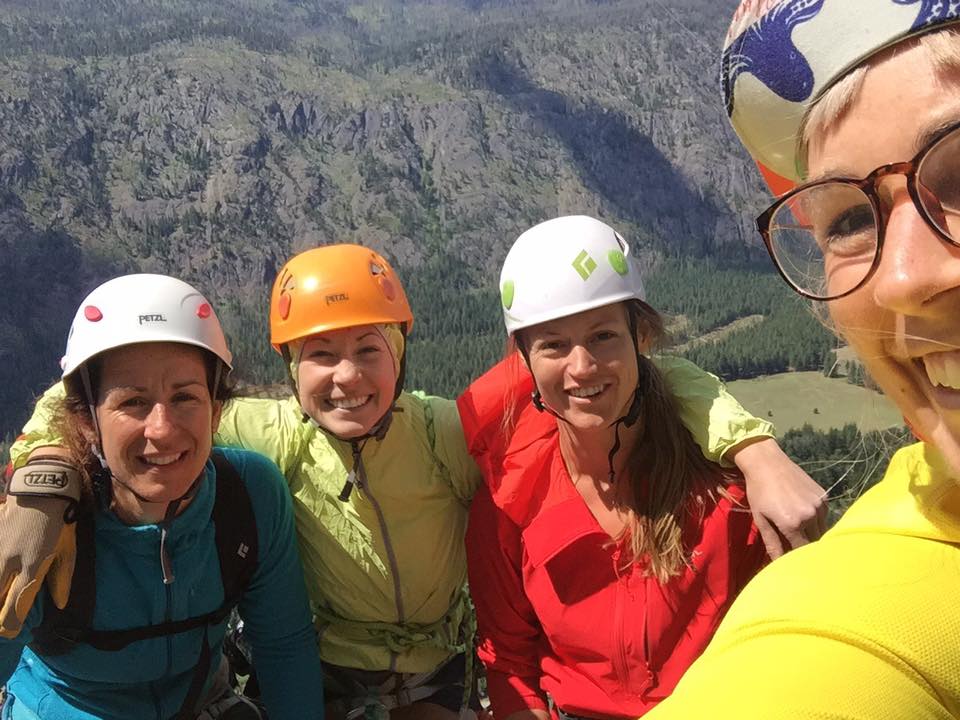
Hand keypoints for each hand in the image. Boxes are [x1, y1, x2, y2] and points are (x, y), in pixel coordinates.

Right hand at [0, 455, 80, 636]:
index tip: (11, 632)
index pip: (16, 604)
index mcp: (33, 566)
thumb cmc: (61, 522)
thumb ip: (62, 578)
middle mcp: (10, 560)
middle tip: (1, 623)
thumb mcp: (68, 550)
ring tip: (2, 594)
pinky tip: (1, 571)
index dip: (11, 624)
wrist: (44, 490)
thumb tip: (60, 603)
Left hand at [728, 437, 827, 559]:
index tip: (793, 562)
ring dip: (813, 536)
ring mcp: (820, 505)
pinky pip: (824, 517)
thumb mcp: (761, 519)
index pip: (801, 552)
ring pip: (822, 531)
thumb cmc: (758, 491)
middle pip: (814, 543)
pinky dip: (816, 522)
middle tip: (796, 547)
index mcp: (793, 523)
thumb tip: (778, 564)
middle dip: (806, 549)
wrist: (767, 462)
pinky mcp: (824, 497)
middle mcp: (810, 515)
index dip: (797, 558)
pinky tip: (803, 516)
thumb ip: (772, 544)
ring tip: (798, 532)